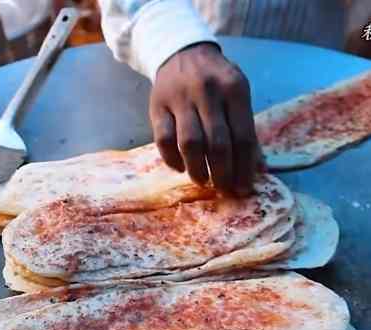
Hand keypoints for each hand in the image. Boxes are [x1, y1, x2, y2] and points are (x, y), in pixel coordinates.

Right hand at [150, 43, 260, 194]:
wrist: (182, 52)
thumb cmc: (215, 79)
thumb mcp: (237, 93)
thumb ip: (246, 128)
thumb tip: (258, 169)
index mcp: (234, 88)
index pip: (243, 136)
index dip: (245, 167)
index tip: (244, 188)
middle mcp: (207, 92)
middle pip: (217, 143)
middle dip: (223, 173)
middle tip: (224, 189)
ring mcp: (180, 99)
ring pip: (190, 143)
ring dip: (198, 169)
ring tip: (203, 181)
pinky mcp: (157, 106)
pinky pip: (163, 140)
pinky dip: (172, 159)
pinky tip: (180, 167)